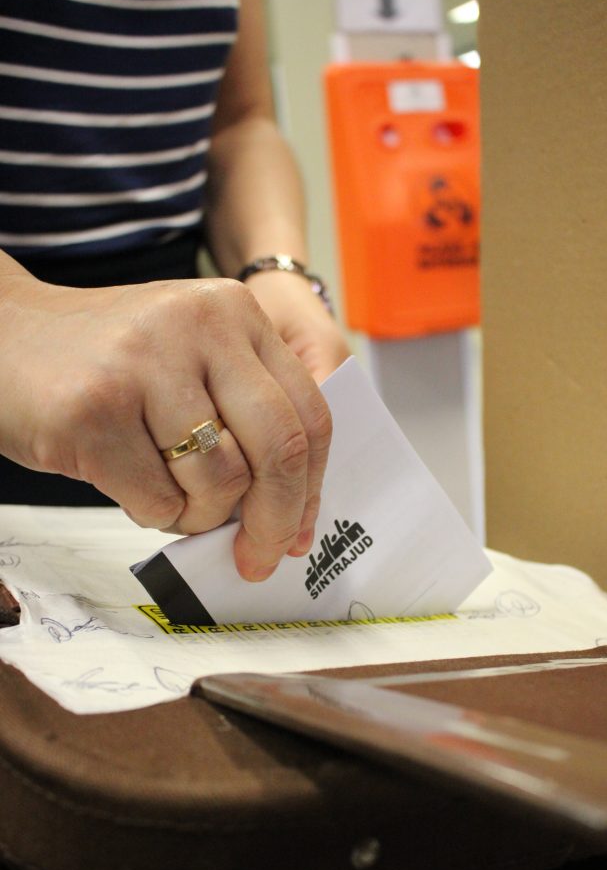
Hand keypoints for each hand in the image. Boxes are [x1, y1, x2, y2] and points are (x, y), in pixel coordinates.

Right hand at [0, 268, 331, 580]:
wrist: (2, 336)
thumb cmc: (109, 365)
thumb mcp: (191, 358)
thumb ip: (246, 415)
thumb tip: (291, 517)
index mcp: (235, 311)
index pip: (310, 414)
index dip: (312, 487)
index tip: (299, 532)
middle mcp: (198, 326)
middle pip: (280, 450)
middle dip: (276, 522)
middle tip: (260, 558)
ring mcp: (143, 366)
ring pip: (219, 484)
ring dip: (198, 516)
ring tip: (165, 492)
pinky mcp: (94, 412)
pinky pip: (159, 502)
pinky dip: (152, 514)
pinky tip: (127, 481)